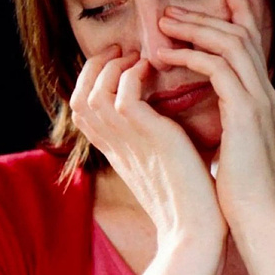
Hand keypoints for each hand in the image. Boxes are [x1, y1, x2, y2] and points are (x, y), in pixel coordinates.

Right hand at [70, 45, 226, 274]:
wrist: (197, 224)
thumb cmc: (188, 193)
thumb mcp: (158, 158)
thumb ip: (148, 134)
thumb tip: (158, 107)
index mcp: (112, 150)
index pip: (80, 109)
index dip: (90, 80)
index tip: (116, 62)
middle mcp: (112, 144)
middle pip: (78, 98)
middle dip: (94, 67)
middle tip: (120, 50)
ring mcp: (126, 140)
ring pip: (94, 93)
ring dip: (112, 67)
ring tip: (135, 56)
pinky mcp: (148, 135)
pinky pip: (123, 95)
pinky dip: (132, 74)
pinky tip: (151, 67)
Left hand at [156, 0, 274, 231]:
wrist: (253, 216)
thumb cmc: (235, 185)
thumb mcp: (228, 140)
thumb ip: (222, 113)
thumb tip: (200, 100)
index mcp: (261, 97)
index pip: (252, 42)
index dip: (241, 11)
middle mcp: (265, 91)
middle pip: (242, 33)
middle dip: (208, 14)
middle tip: (171, 7)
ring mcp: (259, 99)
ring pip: (231, 43)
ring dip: (195, 28)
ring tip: (163, 23)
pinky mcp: (246, 112)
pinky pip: (219, 68)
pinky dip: (192, 56)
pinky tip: (166, 56)